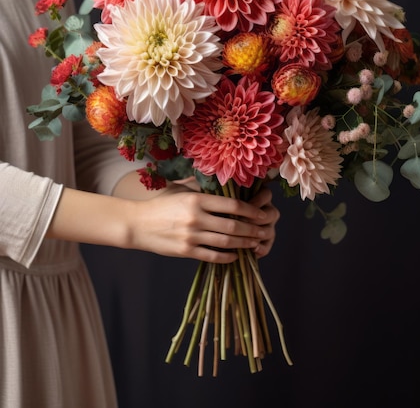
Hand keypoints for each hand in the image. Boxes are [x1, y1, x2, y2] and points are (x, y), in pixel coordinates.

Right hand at [127, 181, 276, 263]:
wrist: (137, 224)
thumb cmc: (162, 204)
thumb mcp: (182, 190)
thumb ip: (202, 187)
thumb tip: (225, 181)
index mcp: (197, 200)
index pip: (231, 205)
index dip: (250, 210)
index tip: (261, 213)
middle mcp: (196, 218)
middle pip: (232, 225)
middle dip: (251, 229)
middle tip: (263, 231)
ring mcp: (191, 236)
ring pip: (225, 242)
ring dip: (243, 244)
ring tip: (254, 243)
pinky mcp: (186, 251)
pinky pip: (212, 256)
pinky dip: (227, 257)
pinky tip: (235, 255)